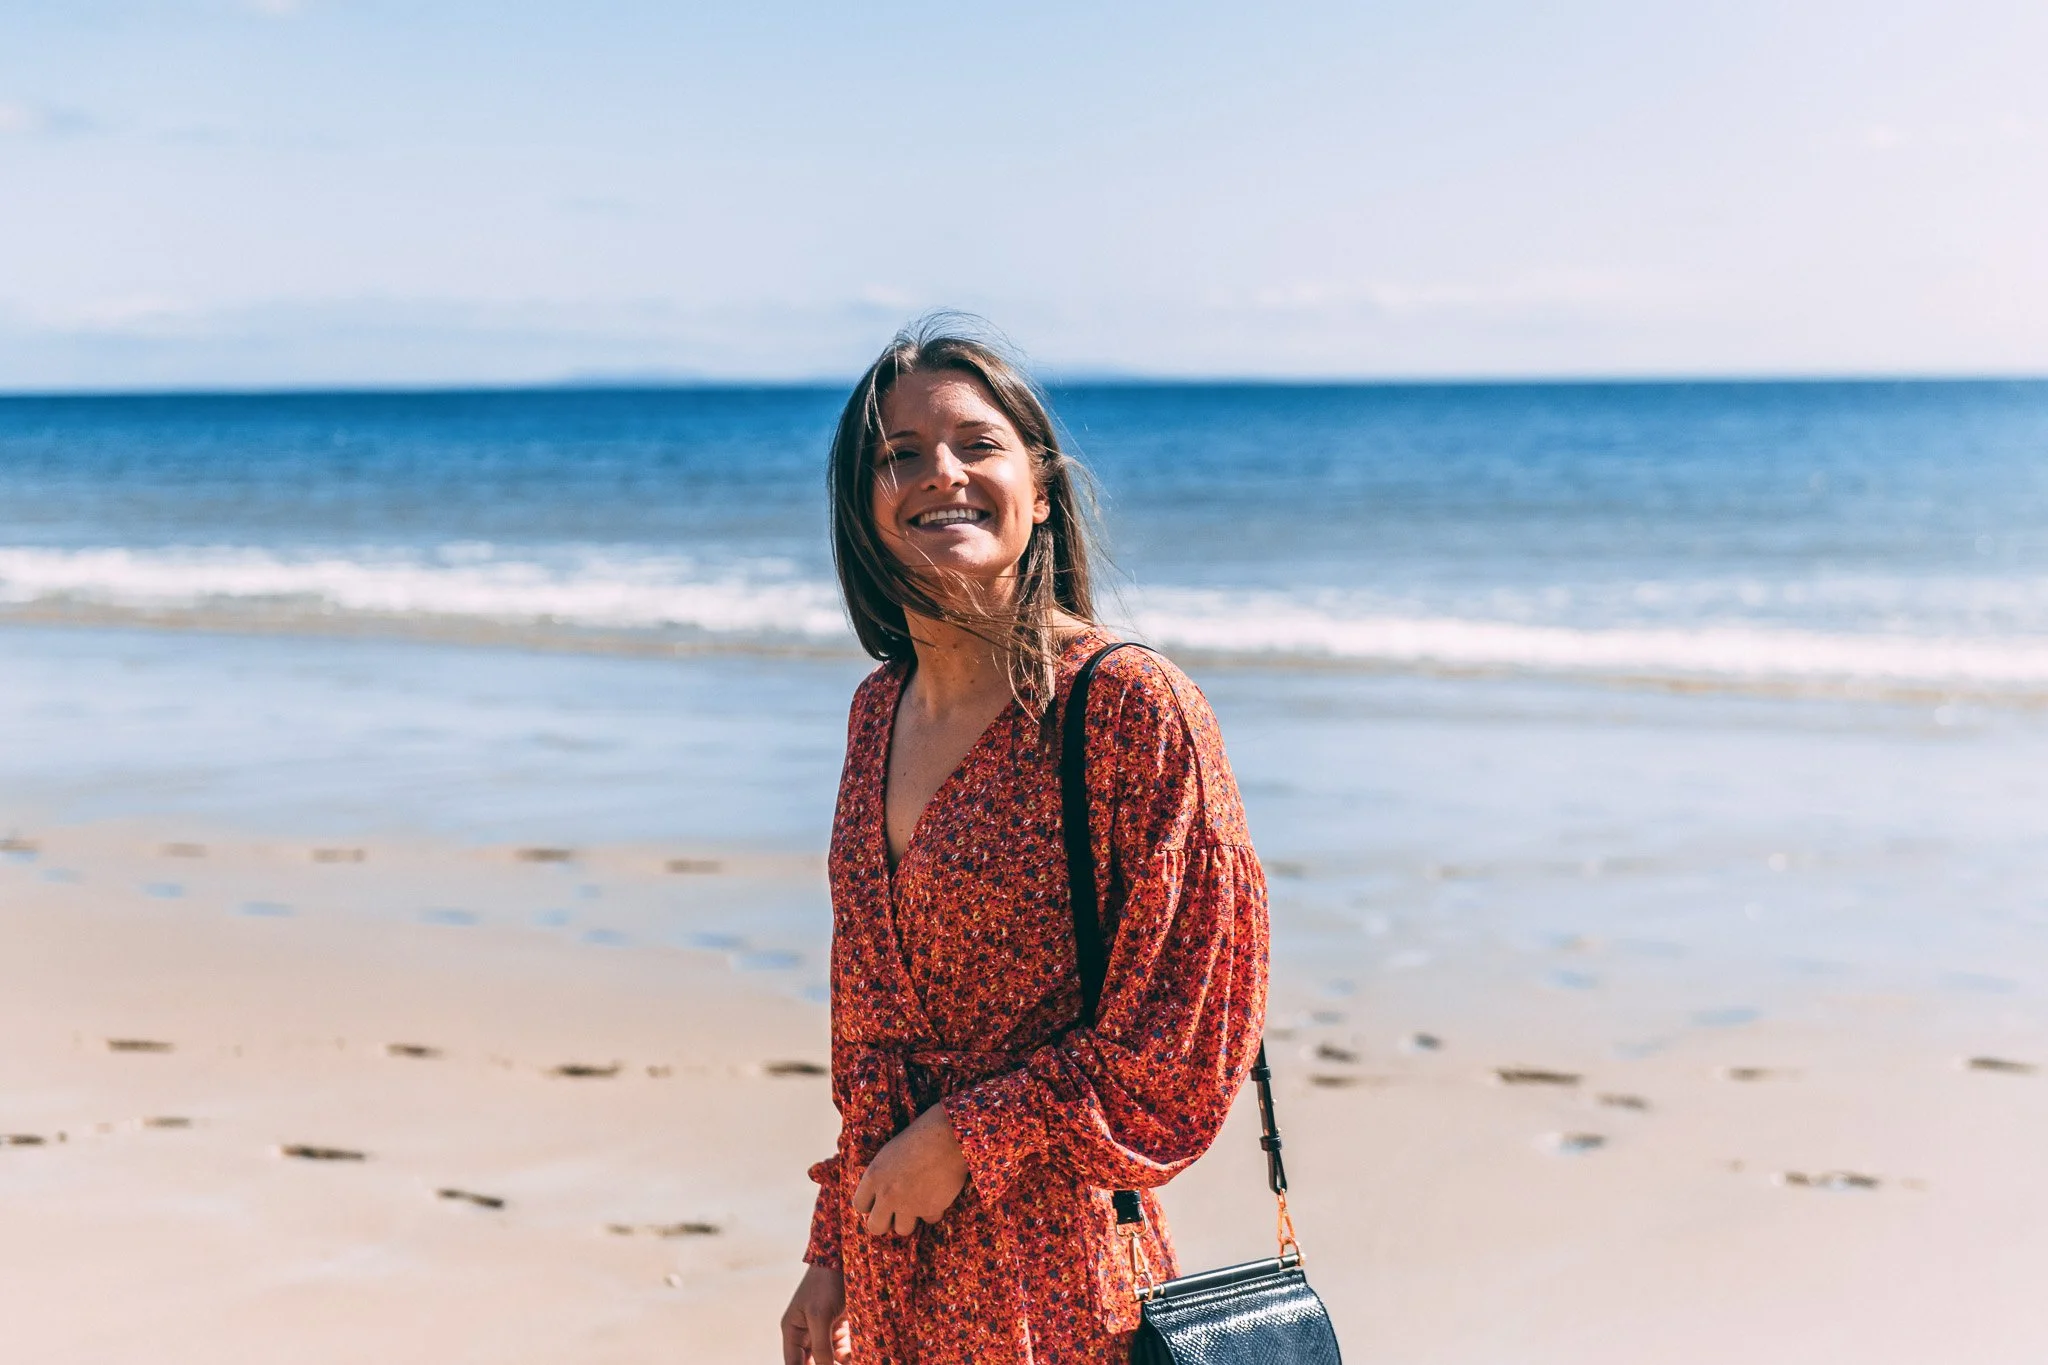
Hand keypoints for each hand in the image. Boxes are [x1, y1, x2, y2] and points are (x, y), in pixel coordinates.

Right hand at [780, 1263, 850, 1364]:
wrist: (844, 1256)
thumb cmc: (825, 1283)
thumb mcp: (820, 1316)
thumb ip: (821, 1348)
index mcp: (793, 1331)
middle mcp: (807, 1333)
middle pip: (813, 1363)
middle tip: (842, 1364)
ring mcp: (825, 1330)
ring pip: (831, 1359)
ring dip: (842, 1362)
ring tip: (855, 1360)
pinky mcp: (841, 1327)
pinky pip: (845, 1349)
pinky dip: (851, 1355)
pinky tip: (859, 1356)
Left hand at [851, 1102, 968, 1236]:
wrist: (948, 1137)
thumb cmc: (921, 1137)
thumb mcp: (891, 1153)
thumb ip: (882, 1176)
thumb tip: (880, 1195)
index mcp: (874, 1176)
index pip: (860, 1205)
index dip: (871, 1204)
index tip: (879, 1201)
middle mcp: (887, 1195)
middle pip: (875, 1227)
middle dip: (885, 1222)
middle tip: (896, 1213)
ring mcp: (908, 1205)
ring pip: (902, 1230)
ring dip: (910, 1219)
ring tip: (919, 1202)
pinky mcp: (930, 1210)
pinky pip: (929, 1219)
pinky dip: (934, 1210)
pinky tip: (938, 1193)